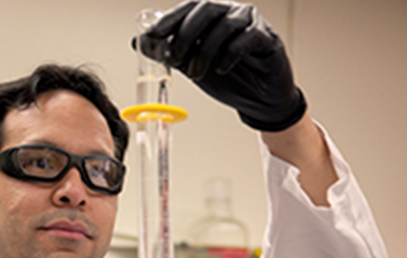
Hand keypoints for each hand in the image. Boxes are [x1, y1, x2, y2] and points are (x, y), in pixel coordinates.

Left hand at [137, 0, 305, 131]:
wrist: (258, 100)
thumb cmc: (227, 79)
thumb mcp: (191, 67)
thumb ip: (169, 53)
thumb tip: (138, 42)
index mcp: (211, 16)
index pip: (188, 7)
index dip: (169, 19)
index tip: (152, 36)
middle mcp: (231, 13)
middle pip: (206, 9)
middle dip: (185, 35)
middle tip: (174, 60)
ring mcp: (251, 23)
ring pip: (225, 24)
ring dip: (205, 50)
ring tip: (196, 74)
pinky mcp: (267, 39)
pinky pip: (248, 38)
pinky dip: (230, 54)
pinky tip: (222, 69)